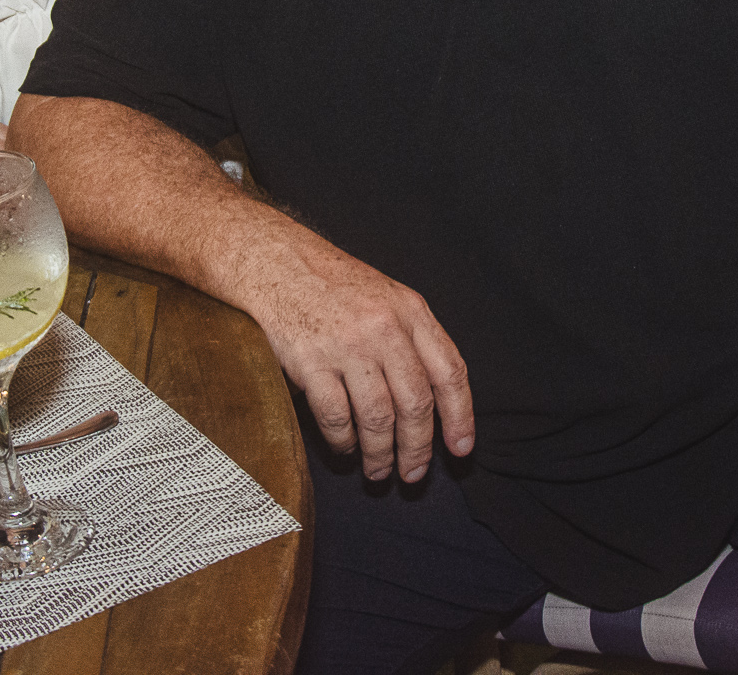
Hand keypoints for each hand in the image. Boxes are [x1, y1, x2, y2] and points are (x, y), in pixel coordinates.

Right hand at [229, 226, 472, 482]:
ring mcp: (347, 345)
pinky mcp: (310, 361)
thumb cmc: (333, 284)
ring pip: (378, 417)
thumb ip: (413, 338)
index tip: (461, 448)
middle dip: (417, 449)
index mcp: (411, 311)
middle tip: (413, 474)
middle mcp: (384, 328)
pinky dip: (344, 441)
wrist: (276, 262)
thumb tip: (435, 400)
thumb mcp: (387, 297)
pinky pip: (336, 417)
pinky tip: (345, 448)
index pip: (449, 372)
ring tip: (378, 471)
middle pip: (415, 404)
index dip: (459, 416)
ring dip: (380, 455)